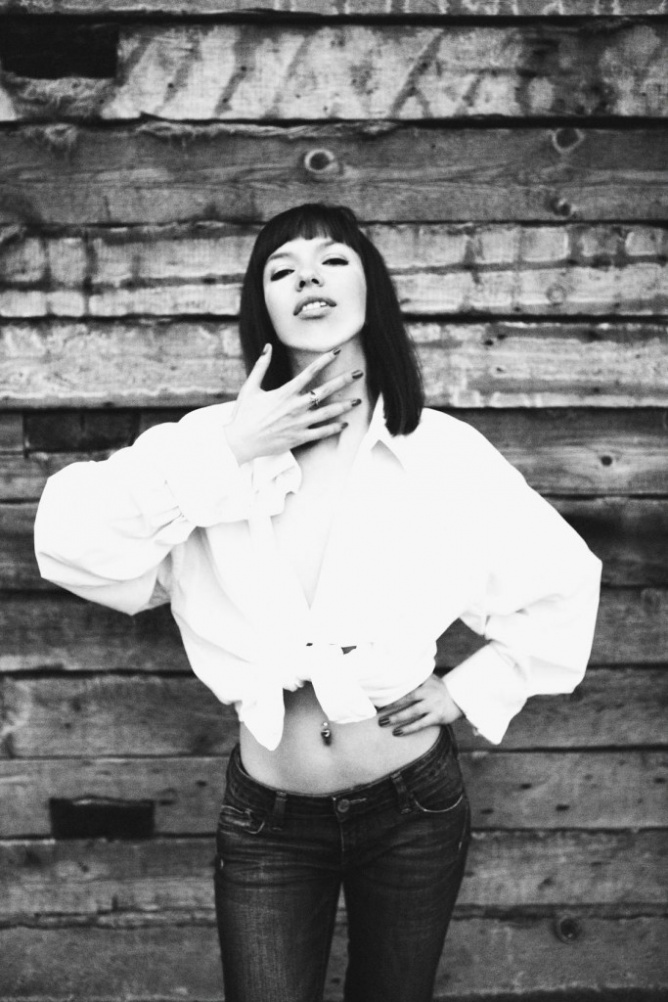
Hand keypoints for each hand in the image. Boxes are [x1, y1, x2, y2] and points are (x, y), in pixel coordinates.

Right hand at [224, 345, 362, 464]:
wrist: (240, 441)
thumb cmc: (244, 414)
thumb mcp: (250, 387)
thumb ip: (261, 366)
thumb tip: (268, 346)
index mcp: (285, 393)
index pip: (309, 372)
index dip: (324, 360)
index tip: (337, 352)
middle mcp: (295, 406)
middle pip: (325, 390)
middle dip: (343, 380)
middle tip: (359, 373)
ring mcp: (299, 423)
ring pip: (327, 413)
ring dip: (344, 406)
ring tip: (358, 401)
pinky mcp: (299, 438)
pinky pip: (321, 433)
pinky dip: (334, 429)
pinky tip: (345, 424)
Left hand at [377, 674, 462, 735]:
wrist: (460, 698)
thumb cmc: (439, 688)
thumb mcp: (429, 679)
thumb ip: (416, 678)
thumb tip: (396, 672)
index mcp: (425, 683)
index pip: (406, 687)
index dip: (393, 692)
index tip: (379, 697)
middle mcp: (429, 693)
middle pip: (407, 699)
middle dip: (391, 706)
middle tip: (377, 711)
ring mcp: (433, 706)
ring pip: (412, 713)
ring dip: (397, 718)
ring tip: (383, 723)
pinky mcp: (437, 717)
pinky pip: (420, 724)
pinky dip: (408, 729)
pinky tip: (397, 732)